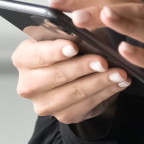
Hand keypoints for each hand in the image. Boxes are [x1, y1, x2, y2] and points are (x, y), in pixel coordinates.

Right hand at [11, 24, 130, 125]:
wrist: (79, 73)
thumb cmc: (74, 47)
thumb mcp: (73, 33)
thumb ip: (74, 31)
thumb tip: (85, 28)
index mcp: (24, 58)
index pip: (36, 54)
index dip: (55, 51)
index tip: (74, 47)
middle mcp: (28, 83)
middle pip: (55, 76)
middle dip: (82, 67)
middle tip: (103, 61)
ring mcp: (44, 103)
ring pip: (74, 93)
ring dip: (100, 82)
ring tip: (119, 72)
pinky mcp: (64, 115)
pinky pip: (87, 105)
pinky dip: (107, 92)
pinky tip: (119, 83)